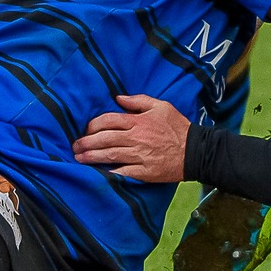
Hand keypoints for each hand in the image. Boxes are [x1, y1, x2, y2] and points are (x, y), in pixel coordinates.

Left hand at [73, 95, 188, 182]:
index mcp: (138, 121)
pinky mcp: (143, 172)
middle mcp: (135, 138)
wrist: (195, 151)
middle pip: (104, 139)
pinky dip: (108, 173)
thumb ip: (138, 101)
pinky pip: (121, 172)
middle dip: (86, 142)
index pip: (108, 120)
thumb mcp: (161, 106)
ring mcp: (139, 156)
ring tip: (79, 158)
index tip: (86, 129)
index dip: (93, 125)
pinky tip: (97, 173)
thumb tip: (118, 98)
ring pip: (109, 155)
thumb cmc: (178, 127)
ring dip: (91, 157)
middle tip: (75, 146)